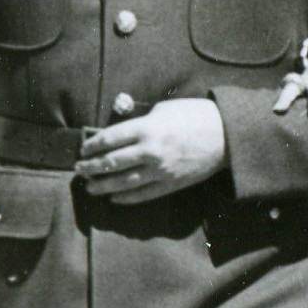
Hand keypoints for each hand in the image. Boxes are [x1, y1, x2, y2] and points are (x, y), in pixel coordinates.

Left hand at [76, 99, 229, 202]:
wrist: (228, 136)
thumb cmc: (196, 117)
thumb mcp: (164, 109)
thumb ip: (141, 121)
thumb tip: (122, 132)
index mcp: (146, 129)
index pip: (108, 139)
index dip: (91, 146)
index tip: (83, 149)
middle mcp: (149, 151)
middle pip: (110, 162)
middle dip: (91, 167)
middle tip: (80, 169)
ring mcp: (160, 171)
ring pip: (123, 182)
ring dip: (103, 186)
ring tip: (91, 187)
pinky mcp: (171, 184)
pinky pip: (143, 194)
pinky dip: (126, 198)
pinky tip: (115, 198)